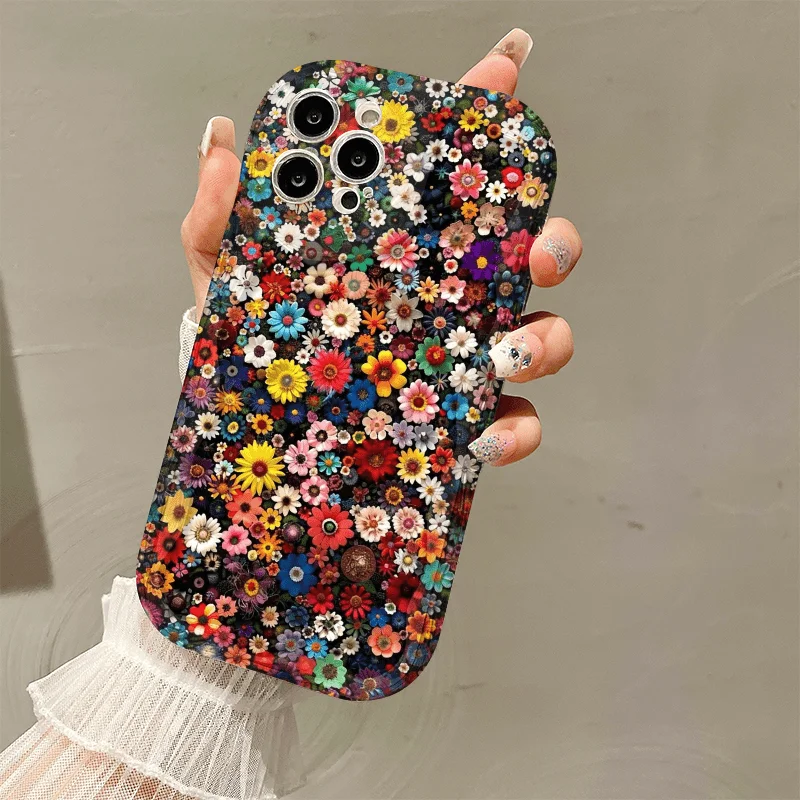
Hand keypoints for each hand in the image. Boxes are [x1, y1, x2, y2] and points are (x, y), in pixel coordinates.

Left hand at [180, 28, 580, 466]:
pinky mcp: (464, 422)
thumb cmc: (258, 344)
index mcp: (404, 252)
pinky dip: (517, 431)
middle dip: (554, 243)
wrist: (254, 432)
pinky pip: (514, 424)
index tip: (504, 73)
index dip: (485, 123)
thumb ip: (221, 217)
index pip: (455, 180)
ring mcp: (463, 360)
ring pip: (541, 338)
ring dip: (545, 342)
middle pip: (529, 256)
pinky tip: (486, 439)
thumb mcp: (233, 276)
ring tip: (506, 356)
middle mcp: (448, 298)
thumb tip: (223, 141)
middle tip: (536, 251)